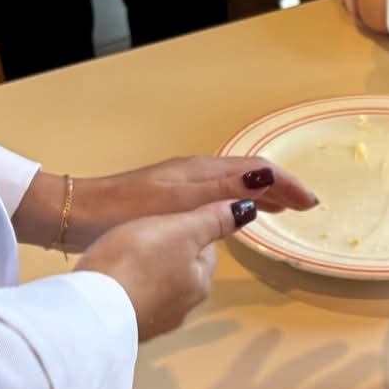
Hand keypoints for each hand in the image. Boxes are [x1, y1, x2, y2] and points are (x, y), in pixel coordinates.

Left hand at [19, 156, 317, 251]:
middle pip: (248, 175)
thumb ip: (220, 197)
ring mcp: (182, 184)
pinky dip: (238, 202)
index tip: (309, 203)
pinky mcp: (169, 198)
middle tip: (303, 207)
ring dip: (260, 195)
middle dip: (279, 188)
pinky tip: (234, 217)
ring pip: (233, 185)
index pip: (257, 171)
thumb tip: (263, 191)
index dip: (286, 185)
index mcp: (202, 172)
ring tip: (280, 210)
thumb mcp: (178, 205)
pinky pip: (218, 195)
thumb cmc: (128, 211)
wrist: (78, 214)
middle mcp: (196, 173)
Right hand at [78, 200, 254, 341]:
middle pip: (182, 271)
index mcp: (200, 282)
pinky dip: (126, 290)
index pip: (206, 250)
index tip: (165, 220)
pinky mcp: (127, 330)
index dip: (189, 231)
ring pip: (157, 288)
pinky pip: (133, 302)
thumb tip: (249, 210)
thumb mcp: (179, 229)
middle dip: (167, 254)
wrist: (90, 310)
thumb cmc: (137, 261)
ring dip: (145, 273)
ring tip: (121, 256)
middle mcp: (184, 307)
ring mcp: (155, 322)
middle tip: (138, 235)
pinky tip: (109, 281)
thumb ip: (213, 220)